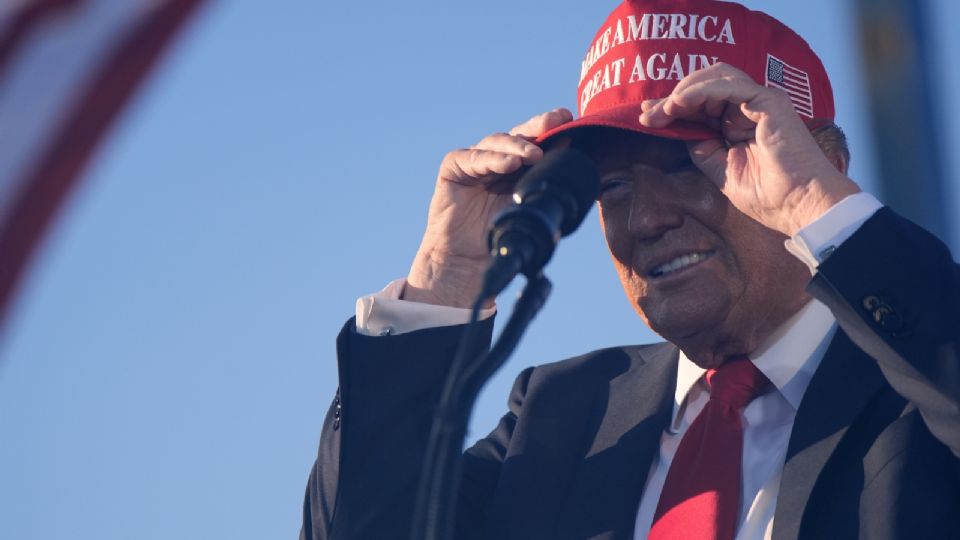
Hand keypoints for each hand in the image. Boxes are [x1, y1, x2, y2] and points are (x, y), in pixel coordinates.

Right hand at [404, 108, 573, 308]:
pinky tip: (509, 163)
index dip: (552, 128)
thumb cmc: (498, 238)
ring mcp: (475, 161)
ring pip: (497, 142)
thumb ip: (547, 191)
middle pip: (519, 135)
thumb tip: (578, 176)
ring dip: (518, 146)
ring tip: (534, 155)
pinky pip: (472, 157)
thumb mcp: (531, 212)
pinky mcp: (454, 167)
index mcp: (519, 167)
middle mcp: (498, 159)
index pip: (537, 141)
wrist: (466, 260)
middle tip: (555, 121)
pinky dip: (492, 159)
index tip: (569, 119)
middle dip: (538, 126)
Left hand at [639, 63, 859, 236]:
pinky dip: (700, 90)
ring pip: (715, 77)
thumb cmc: (768, 194)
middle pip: (704, 86)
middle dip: (672, 98)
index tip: (646, 117)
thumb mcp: (720, 169)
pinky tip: (680, 103)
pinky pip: (728, 84)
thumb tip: (678, 131)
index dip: (672, 108)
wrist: (799, 206)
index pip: (700, 104)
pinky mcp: (768, 100)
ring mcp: (760, 101)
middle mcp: (750, 107)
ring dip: (684, 91)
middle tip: (648, 113)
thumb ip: (701, 147)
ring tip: (665, 109)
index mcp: (739, 123)